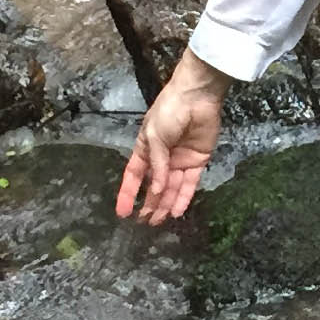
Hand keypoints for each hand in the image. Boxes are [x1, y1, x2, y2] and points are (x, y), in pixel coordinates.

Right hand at [118, 54, 227, 225]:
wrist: (197, 97)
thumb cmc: (169, 111)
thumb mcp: (154, 136)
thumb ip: (156, 165)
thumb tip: (155, 190)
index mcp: (145, 148)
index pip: (134, 175)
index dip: (128, 193)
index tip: (122, 212)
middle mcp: (162, 158)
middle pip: (154, 186)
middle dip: (149, 204)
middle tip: (145, 222)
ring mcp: (180, 161)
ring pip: (171, 188)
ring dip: (165, 204)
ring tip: (159, 221)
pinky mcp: (198, 161)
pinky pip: (189, 184)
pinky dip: (183, 198)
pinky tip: (177, 211)